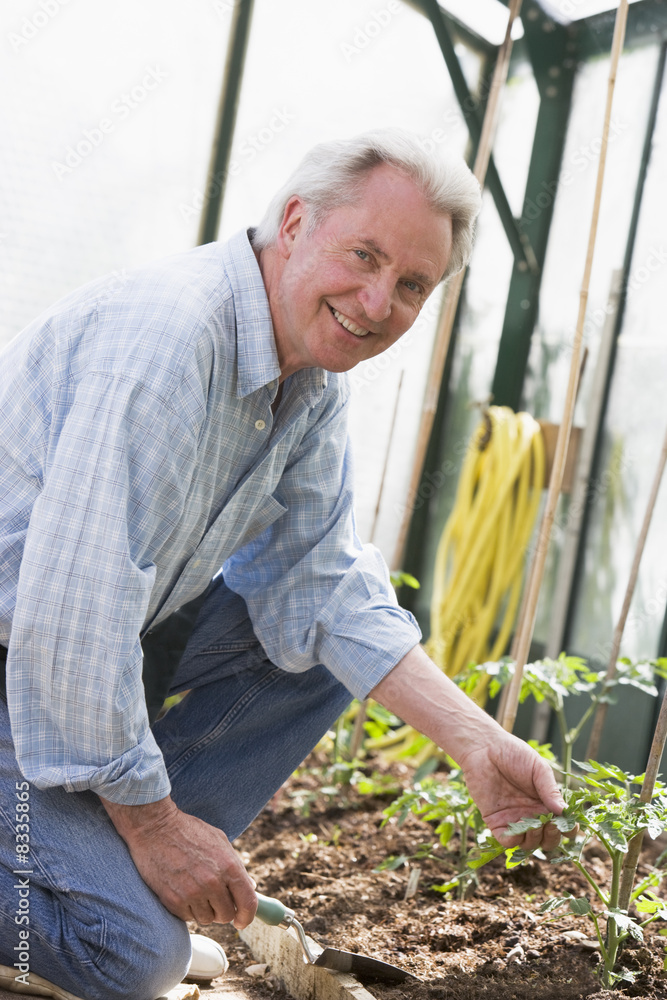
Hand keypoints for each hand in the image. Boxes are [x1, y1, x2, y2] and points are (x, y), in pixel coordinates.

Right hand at [100, 795, 256, 926]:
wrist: (155, 827)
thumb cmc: (189, 831)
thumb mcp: (219, 841)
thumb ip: (236, 866)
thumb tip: (251, 887)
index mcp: (229, 866)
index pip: (248, 903)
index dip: (247, 916)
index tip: (241, 921)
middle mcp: (213, 882)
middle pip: (226, 915)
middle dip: (222, 910)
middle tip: (214, 899)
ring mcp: (192, 893)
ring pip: (207, 919)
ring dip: (204, 910)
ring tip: (196, 891)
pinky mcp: (173, 901)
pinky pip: (188, 918)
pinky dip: (187, 909)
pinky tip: (182, 891)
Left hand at [458, 733, 565, 850]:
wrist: (484, 748)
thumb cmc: (513, 754)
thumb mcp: (538, 769)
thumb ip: (551, 790)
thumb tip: (564, 812)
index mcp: (545, 802)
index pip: (562, 825)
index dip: (568, 829)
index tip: (568, 825)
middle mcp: (531, 814)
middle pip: (548, 839)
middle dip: (552, 837)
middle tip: (550, 824)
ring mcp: (514, 819)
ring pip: (529, 844)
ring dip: (534, 839)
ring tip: (533, 824)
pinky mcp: (495, 821)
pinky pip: (507, 841)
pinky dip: (514, 840)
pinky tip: (516, 827)